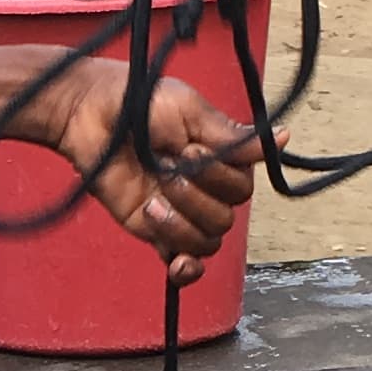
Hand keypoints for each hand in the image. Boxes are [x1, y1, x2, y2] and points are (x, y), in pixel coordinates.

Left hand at [33, 54, 252, 280]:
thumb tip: (282, 138)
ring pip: (207, 242)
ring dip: (181, 224)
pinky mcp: (154, 231)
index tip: (189, 148)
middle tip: (166, 168)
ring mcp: (181, 213)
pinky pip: (183, 263)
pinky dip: (185, 269)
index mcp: (221, 161)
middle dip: (196, 197)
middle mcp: (206, 190)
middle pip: (226, 219)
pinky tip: (177, 263)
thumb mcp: (190, 111)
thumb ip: (231, 138)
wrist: (89, 114)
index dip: (217, 175)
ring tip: (153, 200)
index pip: (241, 189)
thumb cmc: (140, 101)